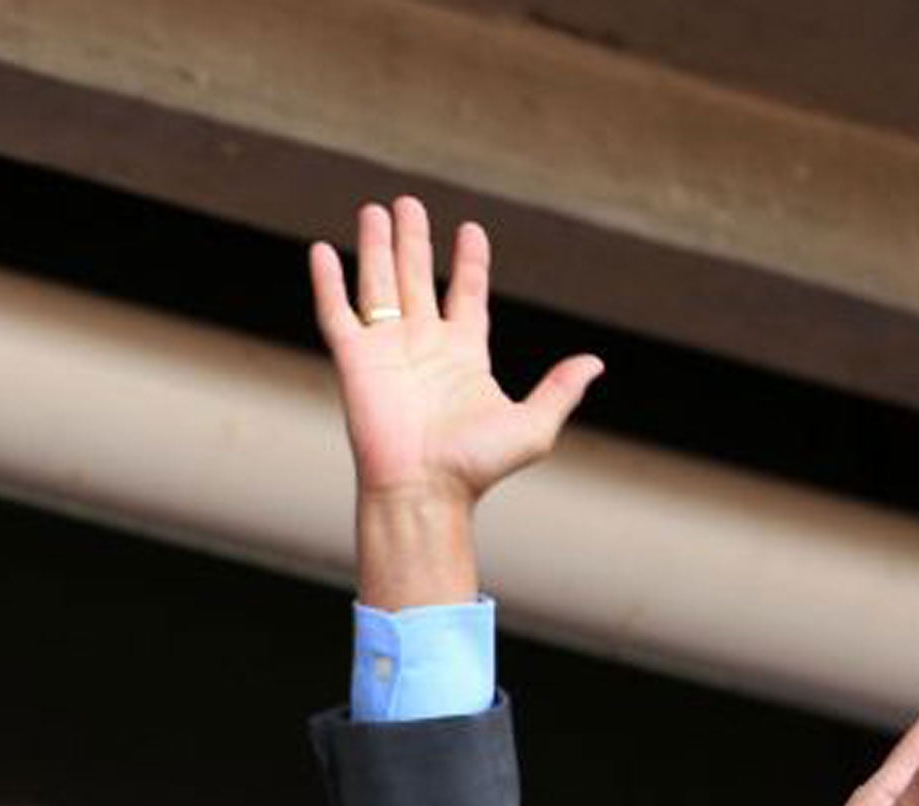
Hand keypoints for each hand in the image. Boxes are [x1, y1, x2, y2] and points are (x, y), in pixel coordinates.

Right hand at [309, 198, 602, 608]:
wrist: (423, 489)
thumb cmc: (475, 468)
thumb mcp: (533, 426)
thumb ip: (559, 390)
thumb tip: (594, 362)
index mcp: (463, 355)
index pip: (466, 295)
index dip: (469, 262)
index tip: (470, 230)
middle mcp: (423, 346)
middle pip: (417, 278)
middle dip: (413, 240)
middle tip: (407, 203)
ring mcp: (386, 351)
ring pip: (379, 284)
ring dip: (377, 246)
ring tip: (375, 209)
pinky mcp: (355, 361)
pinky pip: (337, 313)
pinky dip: (329, 282)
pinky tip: (324, 251)